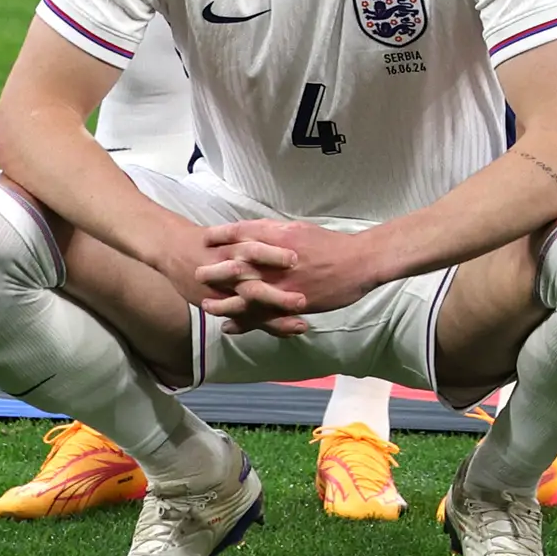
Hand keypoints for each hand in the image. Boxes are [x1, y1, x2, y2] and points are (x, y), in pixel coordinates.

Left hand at [195, 218, 377, 333]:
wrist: (361, 262)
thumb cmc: (333, 245)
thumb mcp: (302, 230)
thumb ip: (277, 232)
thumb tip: (255, 231)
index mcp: (281, 236)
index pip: (243, 232)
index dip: (222, 235)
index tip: (205, 238)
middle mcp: (277, 259)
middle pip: (238, 264)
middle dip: (215, 269)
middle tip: (195, 272)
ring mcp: (283, 282)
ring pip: (245, 293)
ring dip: (223, 300)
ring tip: (206, 305)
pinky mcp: (291, 302)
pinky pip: (263, 314)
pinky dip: (245, 321)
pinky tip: (230, 326)